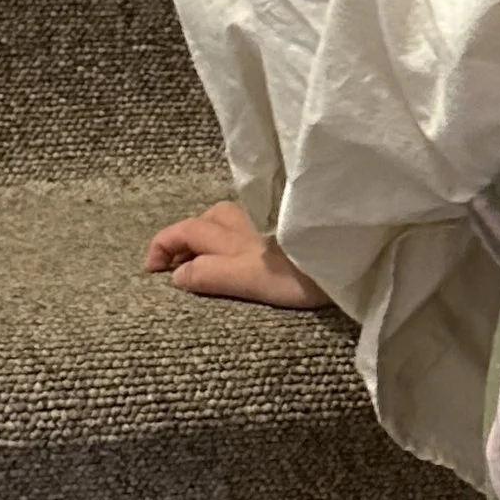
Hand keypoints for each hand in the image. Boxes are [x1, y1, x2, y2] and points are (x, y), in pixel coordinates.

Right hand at [142, 198, 327, 309]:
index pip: (183, 231)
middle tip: (176, 268)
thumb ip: (209, 276)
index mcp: (229, 232)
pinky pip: (250, 229)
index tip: (151, 271)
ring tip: (206, 261)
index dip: (162, 247)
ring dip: (210, 237)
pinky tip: (246, 255)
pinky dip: (236, 240)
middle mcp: (245, 221)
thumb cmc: (299, 274)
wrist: (348, 259)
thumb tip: (176, 275)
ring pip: (228, 222)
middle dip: (185, 239)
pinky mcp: (288, 233)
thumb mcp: (248, 279)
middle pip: (204, 220)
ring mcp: (267, 224)